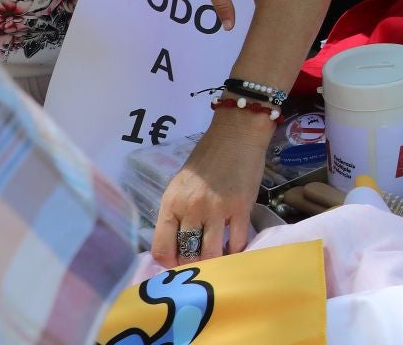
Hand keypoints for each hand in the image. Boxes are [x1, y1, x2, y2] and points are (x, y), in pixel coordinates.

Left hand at [151, 112, 268, 265]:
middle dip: (192, 266)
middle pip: (187, 255)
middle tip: (199, 267)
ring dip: (214, 262)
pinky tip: (235, 249)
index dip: (168, 264)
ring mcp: (217, 210)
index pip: (161, 248)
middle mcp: (191, 209)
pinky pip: (237, 242)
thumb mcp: (180, 185)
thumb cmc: (206, 159)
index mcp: (171, 203)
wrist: (236, 135)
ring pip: (211, 254)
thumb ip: (177, 213)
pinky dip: (236, 251)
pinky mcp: (242, 208)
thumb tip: (177, 245)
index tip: (178, 265)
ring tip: (218, 261)